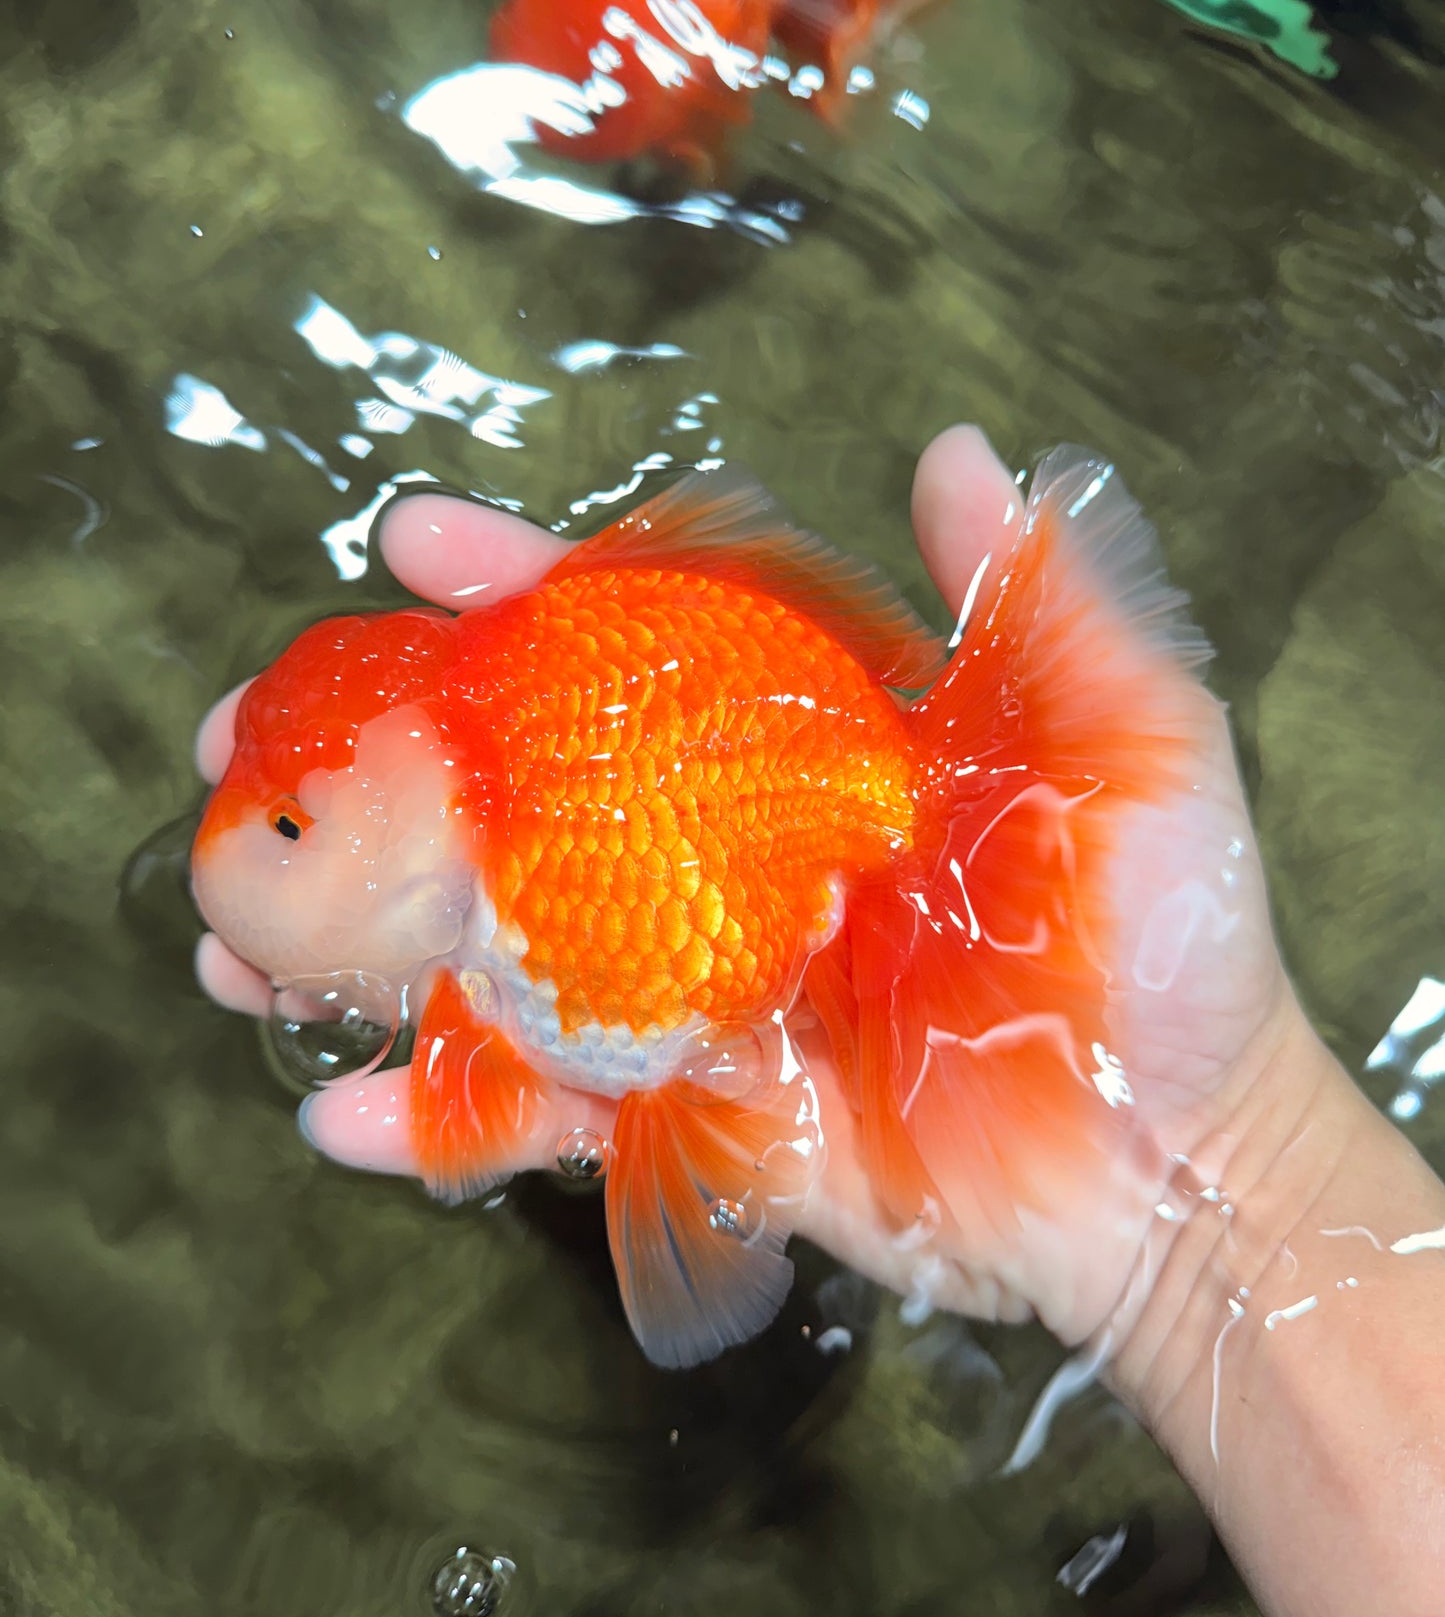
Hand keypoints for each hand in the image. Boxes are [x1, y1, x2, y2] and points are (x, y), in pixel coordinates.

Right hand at [194, 426, 1297, 1349]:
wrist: (1183, 1168)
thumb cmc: (1176, 955)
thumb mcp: (1141, 751)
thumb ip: (1045, 606)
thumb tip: (958, 448)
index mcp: (803, 759)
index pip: (635, 649)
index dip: (524, 591)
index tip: (417, 544)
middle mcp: (725, 865)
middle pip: (518, 793)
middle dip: (378, 760)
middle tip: (248, 739)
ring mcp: (697, 996)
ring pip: (492, 952)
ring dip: (355, 941)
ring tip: (230, 933)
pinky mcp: (696, 1120)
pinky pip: (542, 1115)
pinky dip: (437, 1124)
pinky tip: (342, 1119)